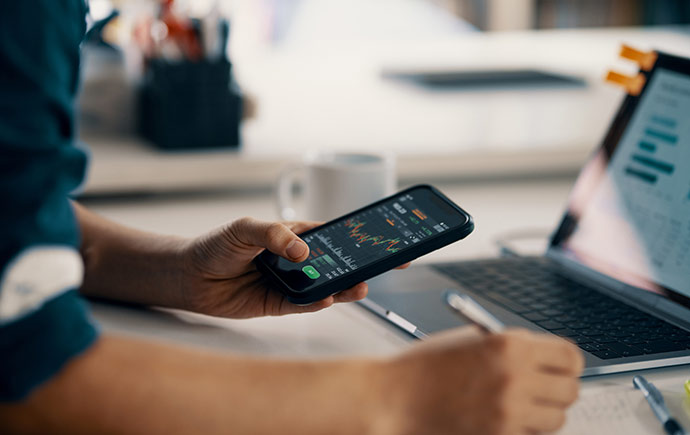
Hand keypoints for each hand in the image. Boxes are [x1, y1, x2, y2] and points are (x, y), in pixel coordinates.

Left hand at [180, 217, 397, 318]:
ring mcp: (291, 283)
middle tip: (383, 266)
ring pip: (325, 286)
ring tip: (359, 286)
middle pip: (336, 263)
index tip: (383, 240)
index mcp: (295, 236)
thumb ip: (275, 236)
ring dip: (344, 287)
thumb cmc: (217, 245)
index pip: (334, 236)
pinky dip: (317, 303)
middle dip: (361, 265)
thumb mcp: (246, 228)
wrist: (191, 276)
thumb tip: (303, 251)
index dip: (359, 238)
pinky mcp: (279, 304)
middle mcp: (297, 260)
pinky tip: (328, 298)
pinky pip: (303, 305)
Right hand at [377, 327, 583, 434]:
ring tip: (517, 405)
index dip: (566, 363)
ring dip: (542, 413)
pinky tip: (501, 418)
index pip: (570, 357)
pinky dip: (523, 429)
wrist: (395, 398)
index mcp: (509, 345)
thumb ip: (512, 348)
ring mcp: (508, 412)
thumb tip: (548, 361)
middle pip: (570, 391)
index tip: (559, 367)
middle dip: (557, 389)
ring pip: (556, 419)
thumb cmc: (426, 366)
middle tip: (542, 388)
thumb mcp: (472, 341)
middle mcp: (515, 378)